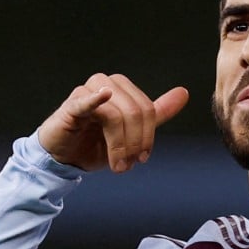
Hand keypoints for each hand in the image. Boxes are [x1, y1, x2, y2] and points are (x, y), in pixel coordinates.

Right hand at [37, 73, 188, 171]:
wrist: (64, 157)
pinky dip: (95, 99)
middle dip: (134, 143)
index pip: (147, 109)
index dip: (148, 136)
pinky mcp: (70, 105)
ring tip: (116, 164)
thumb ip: (157, 113)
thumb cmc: (95, 142)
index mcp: (122, 88)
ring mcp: (87, 92)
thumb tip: (183, 93)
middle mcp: (106, 83)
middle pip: (135, 112)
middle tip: (127, 165)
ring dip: (118, 145)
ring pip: (116, 115)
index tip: (141, 158)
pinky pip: (86, 101)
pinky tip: (104, 96)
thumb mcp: (132, 131)